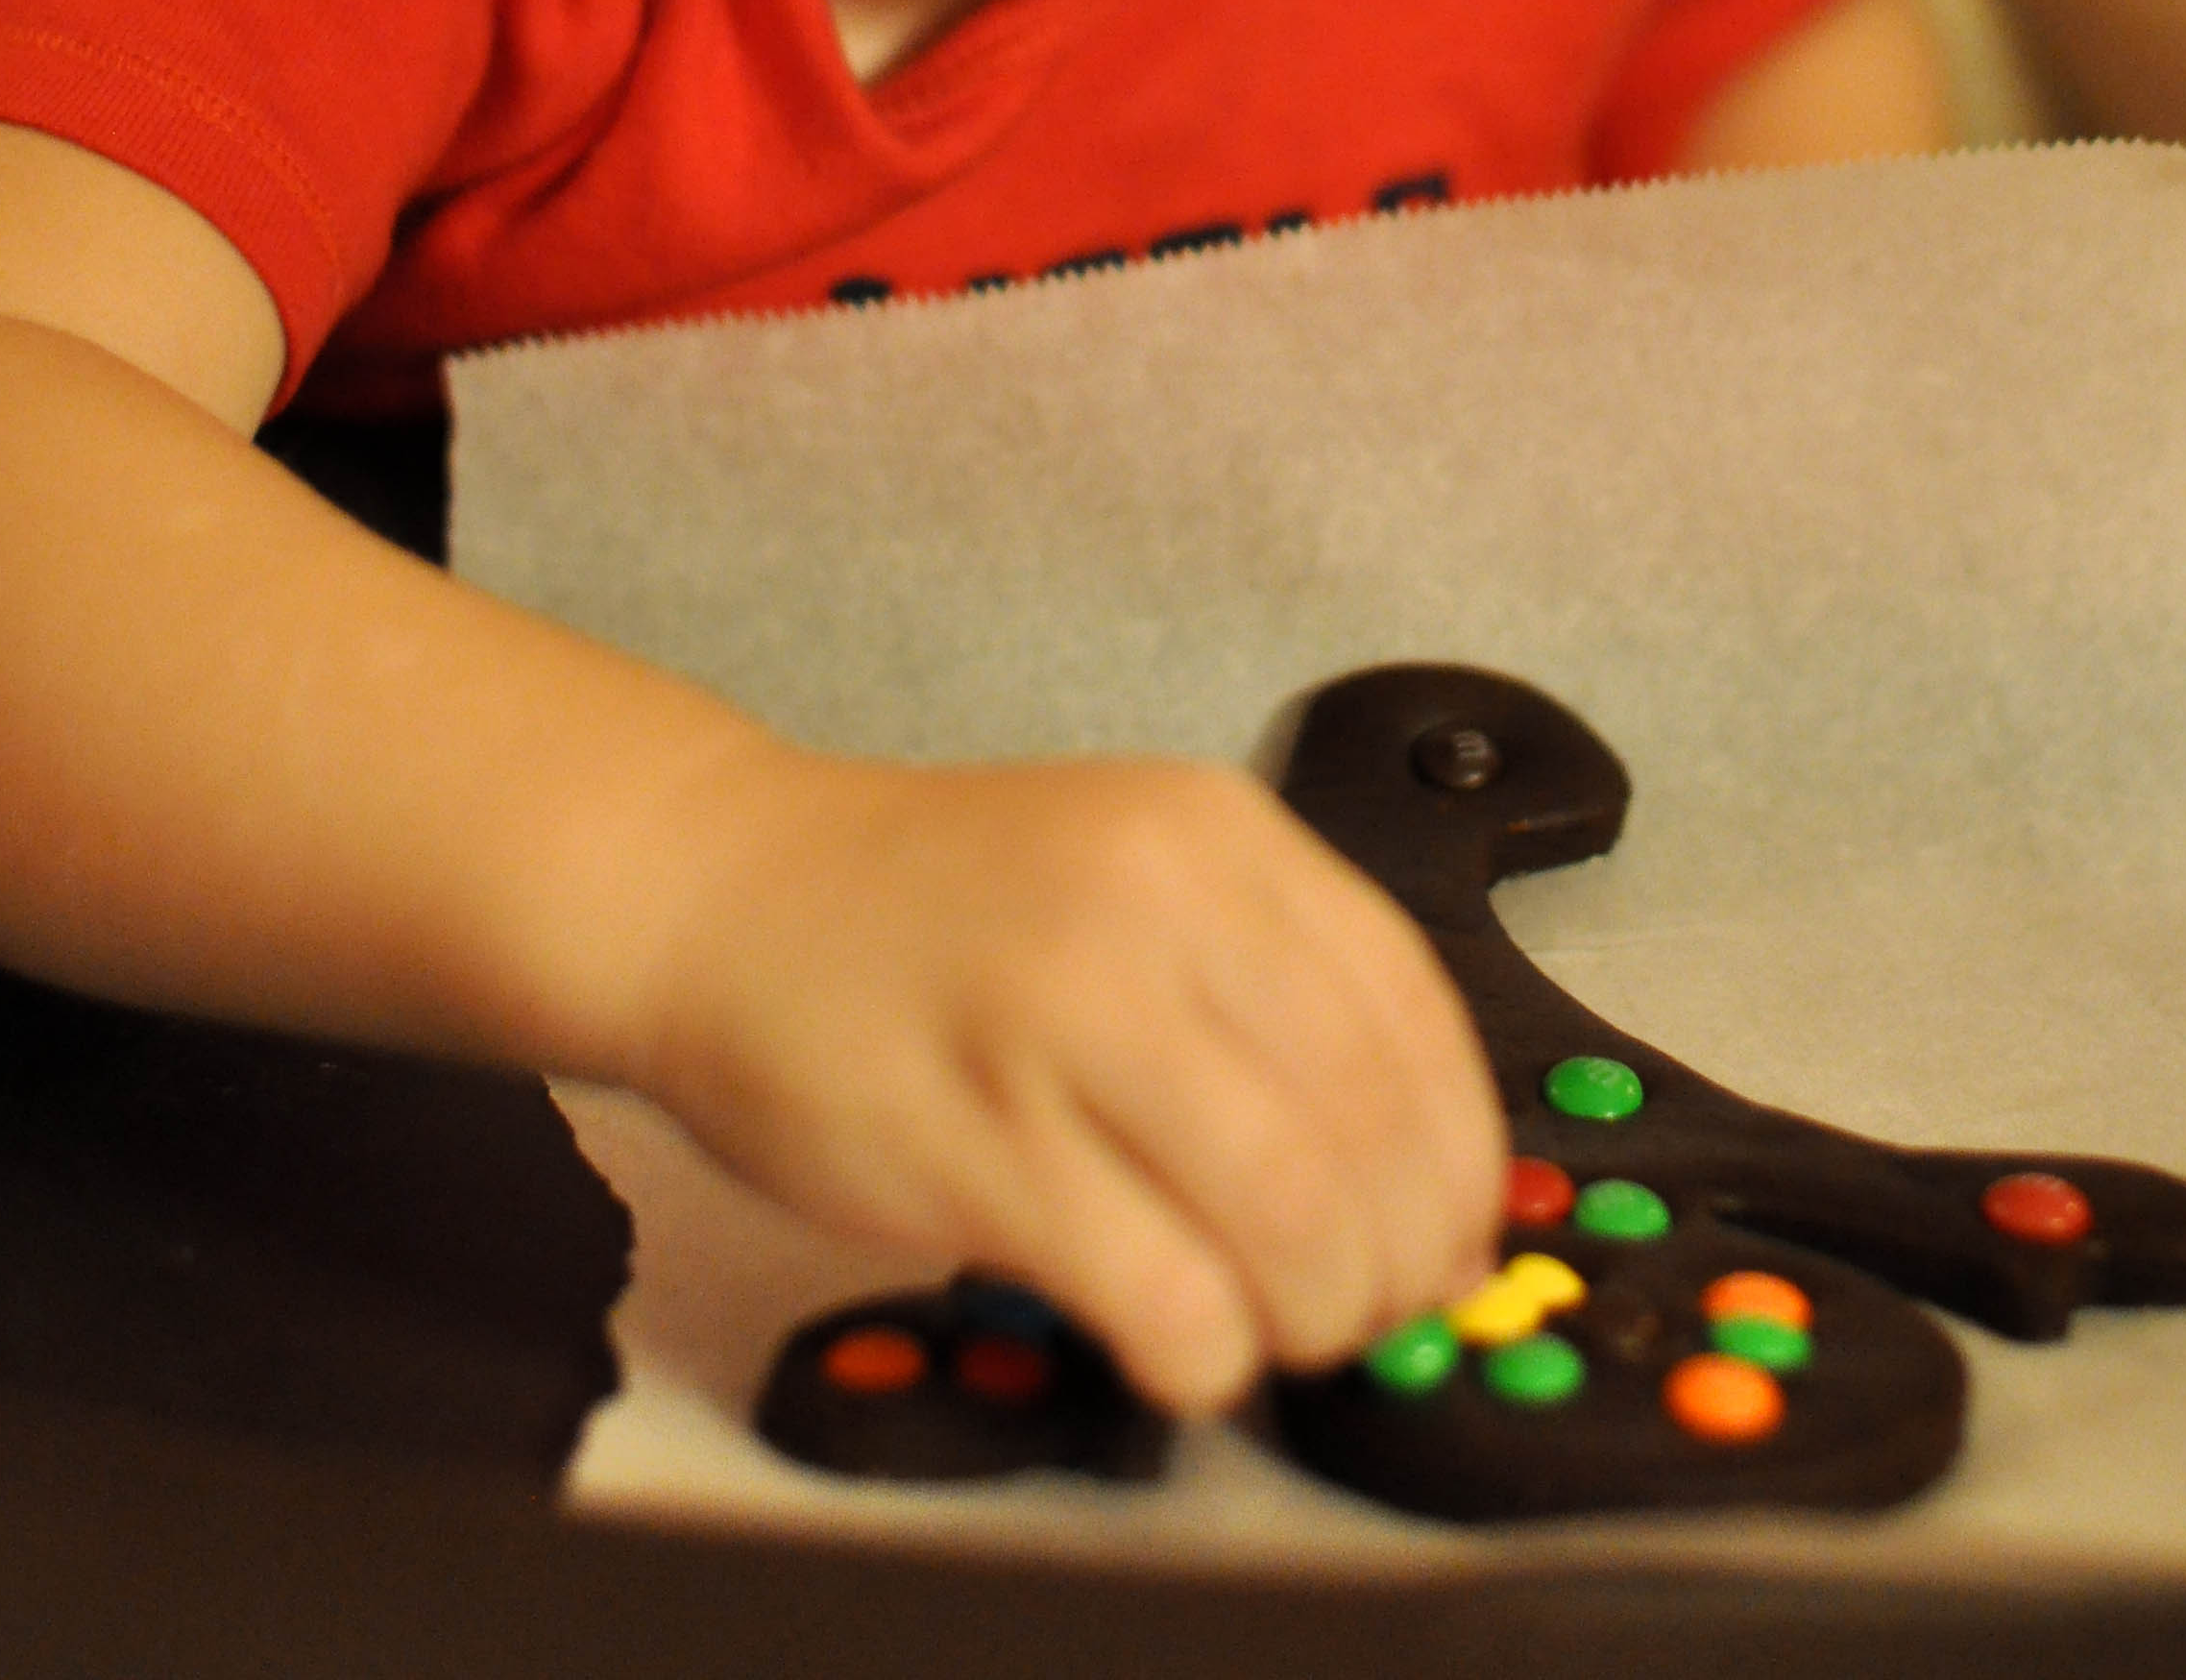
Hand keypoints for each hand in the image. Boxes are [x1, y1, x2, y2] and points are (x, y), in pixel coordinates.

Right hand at [627, 738, 1505, 1413]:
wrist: (727, 890)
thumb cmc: (935, 910)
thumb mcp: (1132, 870)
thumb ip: (1264, 981)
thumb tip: (1409, 1171)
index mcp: (1213, 834)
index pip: (1412, 1011)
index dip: (1458, 1155)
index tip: (1447, 1234)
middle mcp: (1150, 904)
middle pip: (1366, 1123)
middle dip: (1399, 1257)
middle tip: (1373, 1307)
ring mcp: (1057, 1015)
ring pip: (1287, 1212)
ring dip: (1317, 1312)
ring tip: (1279, 1330)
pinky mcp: (973, 1138)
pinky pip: (1159, 1288)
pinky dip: (1207, 1350)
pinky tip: (1182, 1344)